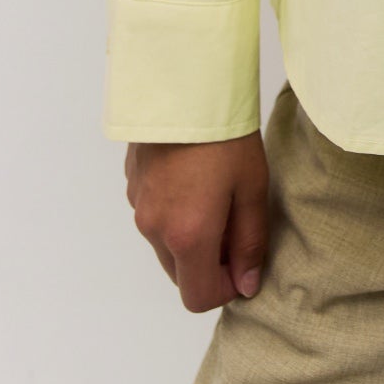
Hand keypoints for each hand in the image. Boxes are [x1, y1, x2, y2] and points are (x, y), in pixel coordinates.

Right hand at [125, 133, 270, 312]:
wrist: (185, 85)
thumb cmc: (226, 136)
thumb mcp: (252, 189)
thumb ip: (249, 243)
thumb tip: (245, 286)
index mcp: (187, 236)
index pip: (197, 298)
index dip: (225, 289)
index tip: (243, 261)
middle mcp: (154, 229)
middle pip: (180, 273)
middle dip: (209, 261)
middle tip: (235, 222)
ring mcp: (138, 206)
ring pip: (165, 244)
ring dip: (190, 236)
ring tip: (216, 193)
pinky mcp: (131, 185)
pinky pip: (153, 215)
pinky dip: (173, 212)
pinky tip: (194, 176)